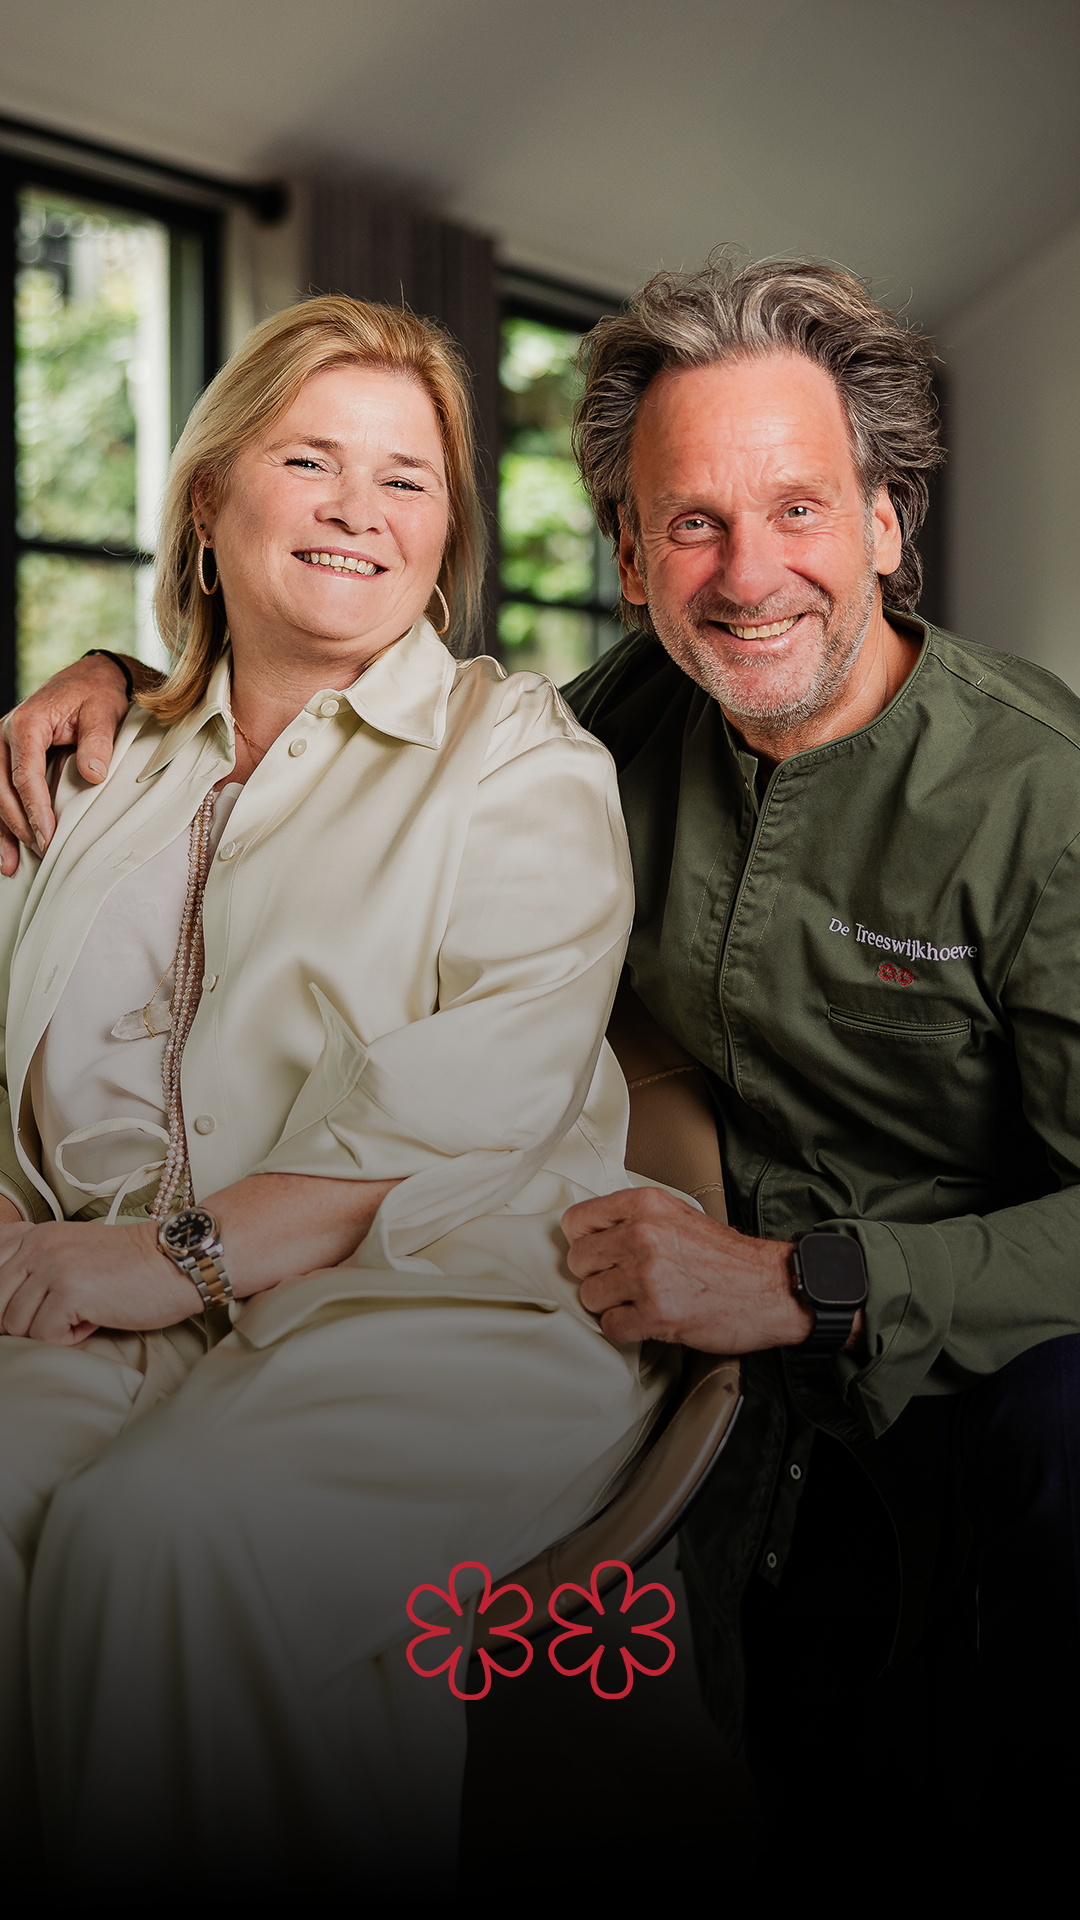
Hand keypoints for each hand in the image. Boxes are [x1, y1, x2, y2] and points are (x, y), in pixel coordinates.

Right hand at [0, 653, 142, 873]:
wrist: (89, 679)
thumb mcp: (103, 712)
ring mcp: (1, 748)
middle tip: (41, 852)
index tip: (48, 836)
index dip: (35, 809)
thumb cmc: (95, 695)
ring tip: (11, 866)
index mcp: (25, 724)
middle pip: (2, 789)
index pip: (24, 775)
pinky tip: (6, 849)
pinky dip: (2, 821)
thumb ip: (97, 743)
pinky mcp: (6, 758)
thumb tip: (93, 776)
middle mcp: (4, 735)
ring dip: (2, 831)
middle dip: (19, 825)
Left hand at [0, 1219, 200, 1343]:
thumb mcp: (73, 1253)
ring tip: (83, 1312)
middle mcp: (38, 1247)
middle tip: (62, 1315)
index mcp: (35, 1236)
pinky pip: (43, 1337)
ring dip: (50, 1330)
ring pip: (15, 1325)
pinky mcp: (69, 1292)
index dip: (5, 1301)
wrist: (176, 1263)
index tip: (35, 1306)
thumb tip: (4, 1306)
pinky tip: (94, 1318)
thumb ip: (35, 1264)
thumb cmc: (131, 1266)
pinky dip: (70, 1338)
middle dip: (24, 1322)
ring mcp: (52, 1268)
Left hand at [562, 1186, 809, 1352]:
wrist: (770, 1288)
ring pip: (589, 1296)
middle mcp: (643, 1236)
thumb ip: (636, 1218)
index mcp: (646, 1205)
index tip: (597, 1252)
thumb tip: (596, 1232)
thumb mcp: (679, 1215)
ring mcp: (648, 1276)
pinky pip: (611, 1326)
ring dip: (610, 1304)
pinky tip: (647, 1319)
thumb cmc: (729, 1258)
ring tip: (639, 1300)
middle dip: (596, 1275)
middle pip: (577, 1261)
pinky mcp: (656, 1314)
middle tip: (621, 1281)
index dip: (584, 1241)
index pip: (577, 1220)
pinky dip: (625, 1328)